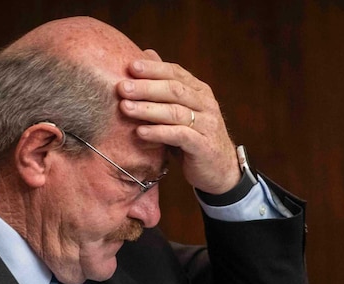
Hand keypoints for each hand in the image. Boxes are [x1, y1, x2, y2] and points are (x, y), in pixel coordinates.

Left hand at [116, 49, 240, 193]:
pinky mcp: (204, 146)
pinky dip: (159, 132)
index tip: (130, 66)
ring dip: (148, 109)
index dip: (153, 69)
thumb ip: (166, 85)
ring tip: (125, 108)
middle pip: (175, 90)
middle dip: (146, 87)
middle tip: (122, 87)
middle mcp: (206, 104)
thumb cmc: (195, 137)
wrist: (221, 170)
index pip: (175, 73)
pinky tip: (140, 132)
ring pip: (176, 112)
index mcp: (200, 91)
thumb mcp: (182, 109)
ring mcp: (207, 125)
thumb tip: (147, 53)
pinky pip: (180, 136)